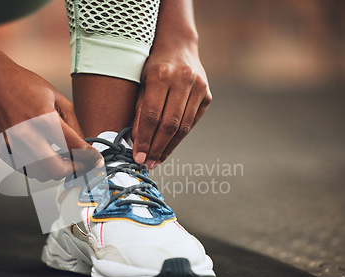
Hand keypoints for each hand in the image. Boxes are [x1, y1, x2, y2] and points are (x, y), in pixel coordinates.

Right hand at [0, 42, 101, 180]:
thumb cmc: (23, 85)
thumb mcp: (56, 97)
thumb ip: (72, 123)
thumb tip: (84, 145)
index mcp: (44, 118)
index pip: (74, 147)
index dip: (89, 157)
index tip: (95, 159)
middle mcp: (27, 134)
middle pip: (57, 169)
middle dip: (74, 170)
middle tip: (80, 164)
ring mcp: (12, 145)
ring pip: (40, 174)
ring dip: (55, 170)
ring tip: (61, 158)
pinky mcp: (2, 150)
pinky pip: (25, 169)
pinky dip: (38, 167)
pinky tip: (42, 154)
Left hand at [132, 40, 211, 168]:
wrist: (179, 46)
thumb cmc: (152, 66)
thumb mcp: (140, 83)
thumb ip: (139, 110)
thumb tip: (137, 142)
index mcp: (161, 75)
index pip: (152, 115)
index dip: (145, 139)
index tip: (137, 156)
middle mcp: (183, 80)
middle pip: (169, 124)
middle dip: (157, 148)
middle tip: (146, 163)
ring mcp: (199, 87)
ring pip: (183, 126)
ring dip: (168, 147)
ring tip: (156, 160)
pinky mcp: (207, 95)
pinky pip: (191, 122)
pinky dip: (179, 137)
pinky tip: (167, 148)